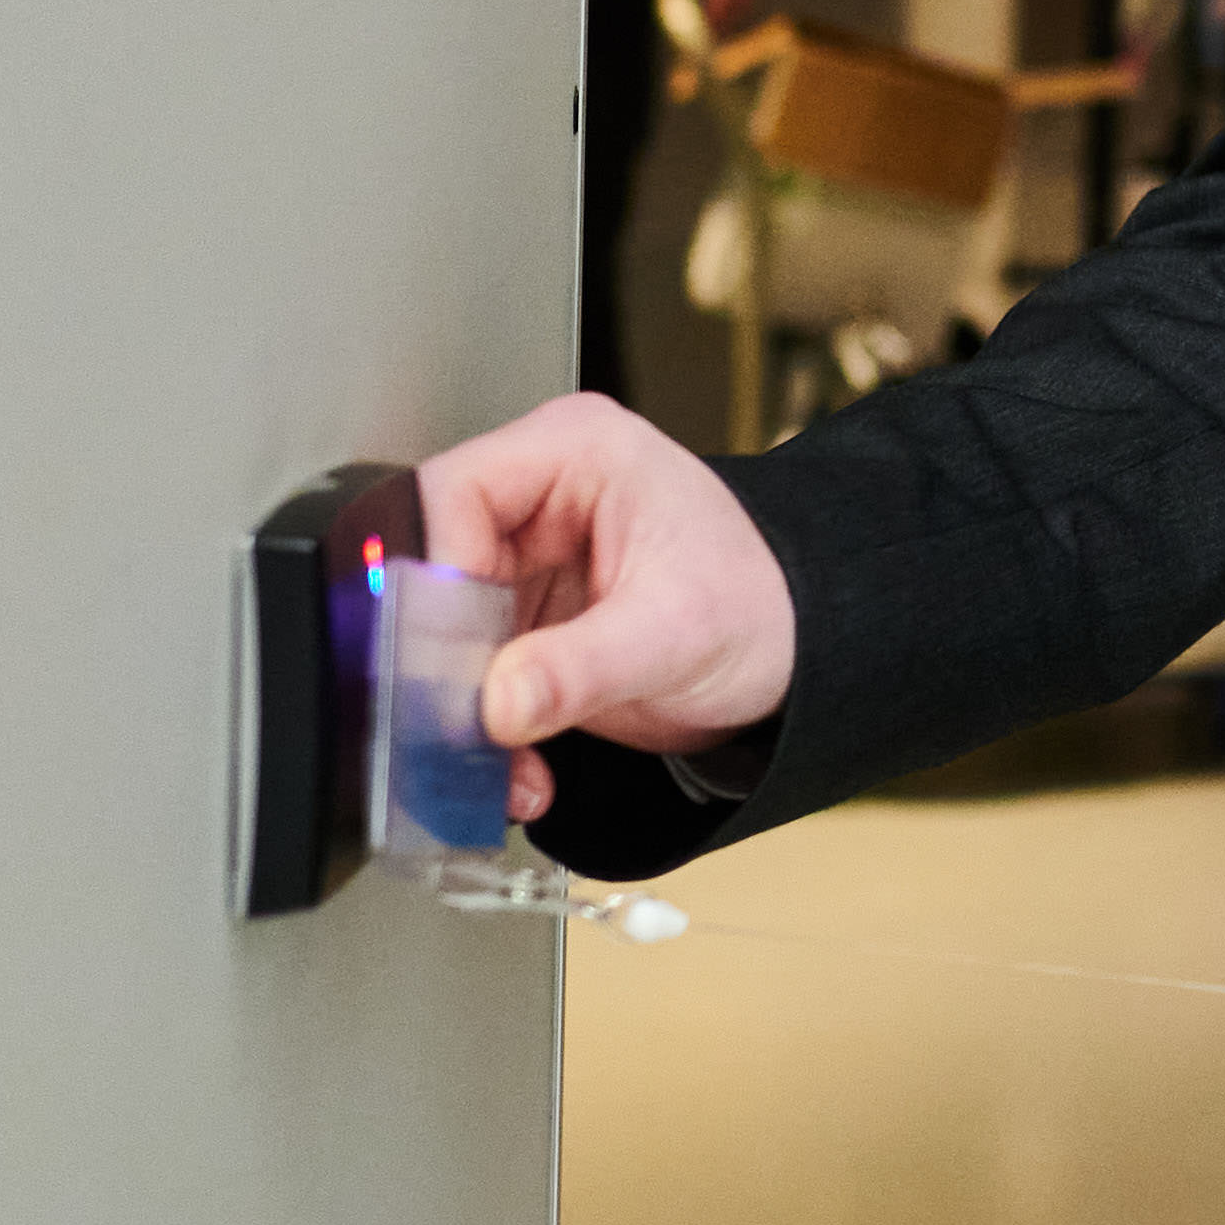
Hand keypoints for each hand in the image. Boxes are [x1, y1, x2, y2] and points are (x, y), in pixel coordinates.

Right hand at [420, 391, 798, 824]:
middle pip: (433, 565)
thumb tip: (496, 703)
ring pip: (438, 632)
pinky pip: (466, 673)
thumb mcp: (677, 633)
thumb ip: (581, 667)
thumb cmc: (761, 605)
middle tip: (453, 728)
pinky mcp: (519, 618)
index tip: (443, 653)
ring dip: (459, 711)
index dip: (435, 573)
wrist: (792, 653)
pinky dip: (483, 731)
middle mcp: (537, 494)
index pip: (457, 493)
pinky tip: (516, 771)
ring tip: (494, 768)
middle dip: (440, 662)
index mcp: (576, 452)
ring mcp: (523, 558)